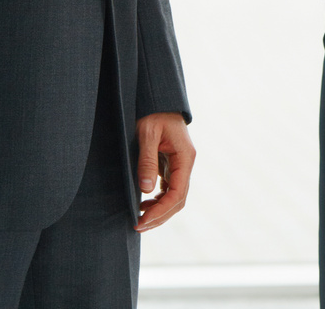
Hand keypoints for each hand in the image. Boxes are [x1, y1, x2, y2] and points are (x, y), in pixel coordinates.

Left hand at [134, 112, 194, 231]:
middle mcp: (186, 164)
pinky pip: (169, 188)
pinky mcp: (172, 164)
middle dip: (160, 216)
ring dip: (160, 211)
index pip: (177, 193)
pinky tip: (144, 203)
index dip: (160, 211)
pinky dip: (158, 200)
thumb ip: (147, 160)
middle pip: (178, 200)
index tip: (142, 220)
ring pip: (175, 197)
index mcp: (185, 157)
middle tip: (138, 226)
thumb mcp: (147, 133)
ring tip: (139, 219)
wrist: (159, 99)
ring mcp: (180, 165)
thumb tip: (146, 190)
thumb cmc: (153, 112)